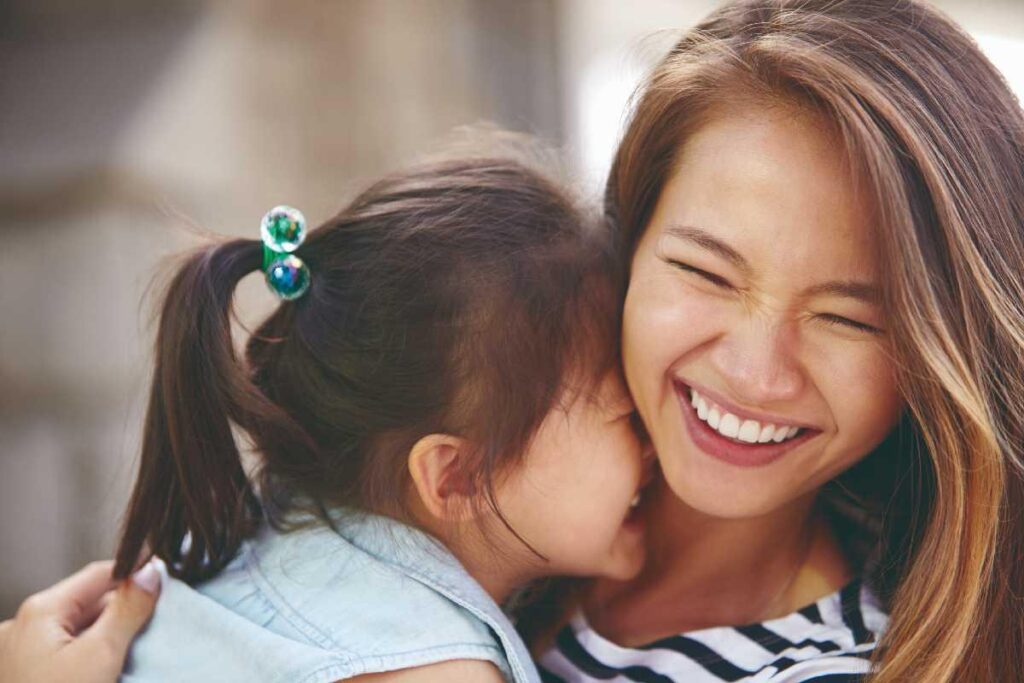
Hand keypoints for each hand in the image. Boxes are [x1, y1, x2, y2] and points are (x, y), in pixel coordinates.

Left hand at [0, 559, 159, 682]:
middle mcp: (21, 626)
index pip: (100, 574)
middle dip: (122, 613)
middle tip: (152, 629)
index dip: (136, 575)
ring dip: (107, 638)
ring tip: (127, 657)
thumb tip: (151, 572)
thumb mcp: (102, 655)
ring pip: (77, 630)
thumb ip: (128, 609)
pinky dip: (88, 657)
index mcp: (39, 611)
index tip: (166, 583)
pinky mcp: (23, 676)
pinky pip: (63, 653)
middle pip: (88, 603)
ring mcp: (18, 653)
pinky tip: (104, 673)